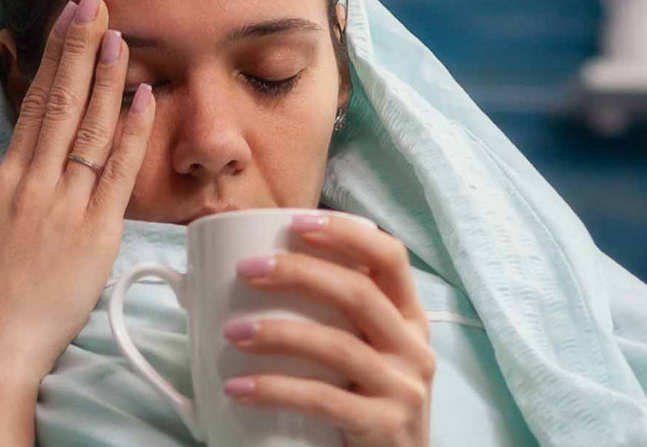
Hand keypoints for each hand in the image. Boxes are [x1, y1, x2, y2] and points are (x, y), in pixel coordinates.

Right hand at [0, 0, 156, 384]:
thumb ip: (15, 195)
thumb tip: (30, 168)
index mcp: (5, 182)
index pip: (33, 106)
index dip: (53, 60)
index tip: (67, 22)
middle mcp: (31, 184)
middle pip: (58, 102)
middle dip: (77, 48)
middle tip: (93, 1)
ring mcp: (62, 206)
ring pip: (87, 128)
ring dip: (105, 77)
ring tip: (119, 33)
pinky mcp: (92, 234)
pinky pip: (116, 173)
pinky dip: (132, 132)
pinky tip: (145, 96)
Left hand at [222, 213, 433, 446]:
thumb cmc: (368, 404)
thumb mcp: (367, 356)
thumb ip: (334, 320)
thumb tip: (255, 276)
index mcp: (410, 320)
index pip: (391, 258)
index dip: (346, 233)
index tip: (297, 221)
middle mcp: (414, 348)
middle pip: (359, 293)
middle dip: (299, 272)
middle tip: (246, 270)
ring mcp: (403, 388)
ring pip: (338, 345)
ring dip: (278, 333)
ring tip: (232, 332)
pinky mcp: (383, 426)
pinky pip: (322, 399)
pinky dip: (275, 389)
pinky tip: (239, 389)